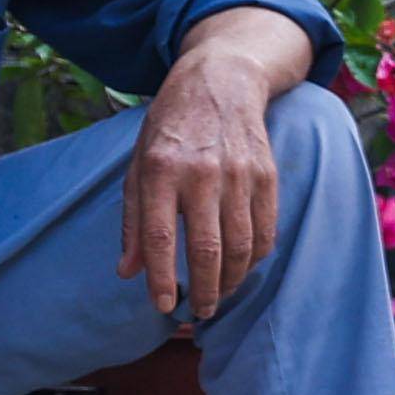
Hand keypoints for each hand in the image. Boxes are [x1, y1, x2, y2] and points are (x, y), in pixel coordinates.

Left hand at [121, 53, 284, 329]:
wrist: (221, 81)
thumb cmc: (170, 127)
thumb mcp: (138, 165)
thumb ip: (133, 220)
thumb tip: (128, 271)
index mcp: (160, 171)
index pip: (161, 238)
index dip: (162, 278)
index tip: (162, 306)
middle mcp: (201, 173)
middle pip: (207, 248)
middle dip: (204, 290)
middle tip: (198, 312)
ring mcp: (239, 173)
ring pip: (240, 245)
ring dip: (231, 280)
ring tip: (219, 297)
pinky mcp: (266, 174)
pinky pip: (266, 229)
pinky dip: (255, 257)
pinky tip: (241, 268)